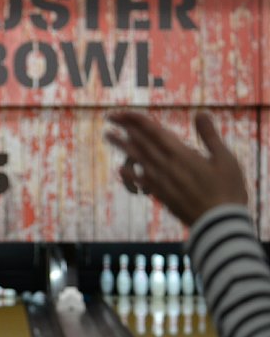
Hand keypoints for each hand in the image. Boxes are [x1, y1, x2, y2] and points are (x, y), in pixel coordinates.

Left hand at [106, 111, 247, 225]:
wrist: (221, 225)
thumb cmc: (228, 190)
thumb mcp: (225, 158)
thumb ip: (209, 135)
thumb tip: (200, 113)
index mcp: (182, 154)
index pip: (154, 131)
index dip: (137, 120)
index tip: (123, 111)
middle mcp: (167, 166)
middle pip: (141, 142)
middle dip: (124, 127)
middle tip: (110, 116)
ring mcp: (162, 182)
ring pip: (136, 159)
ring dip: (121, 146)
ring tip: (107, 135)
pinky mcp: (161, 196)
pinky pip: (140, 182)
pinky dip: (129, 175)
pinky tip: (119, 169)